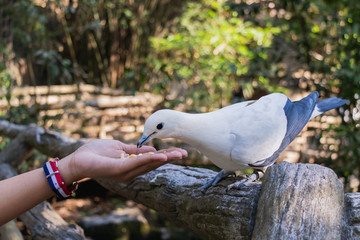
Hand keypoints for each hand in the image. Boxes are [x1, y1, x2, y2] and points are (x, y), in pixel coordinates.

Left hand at [58, 139, 186, 183]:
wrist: (78, 159)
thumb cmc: (96, 153)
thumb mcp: (119, 148)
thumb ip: (135, 150)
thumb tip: (151, 148)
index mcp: (132, 165)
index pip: (152, 160)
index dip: (166, 155)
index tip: (180, 151)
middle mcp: (131, 171)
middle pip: (154, 164)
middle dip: (170, 158)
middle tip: (185, 153)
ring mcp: (125, 172)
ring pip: (148, 164)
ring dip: (164, 158)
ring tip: (177, 154)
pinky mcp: (119, 170)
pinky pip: (136, 164)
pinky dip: (149, 159)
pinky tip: (160, 155)